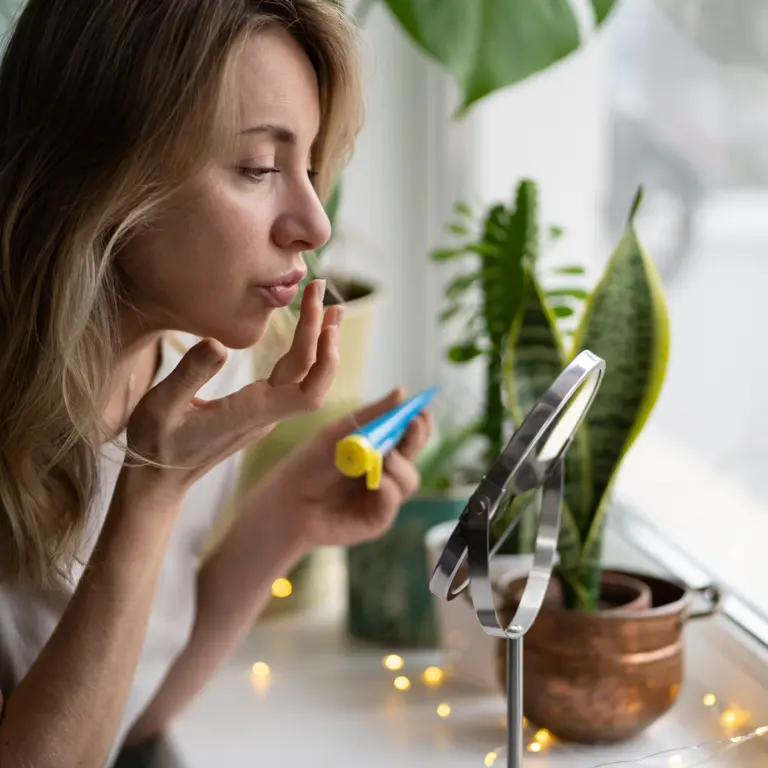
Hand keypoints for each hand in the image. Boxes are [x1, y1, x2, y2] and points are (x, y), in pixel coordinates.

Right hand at [126, 280, 341, 491]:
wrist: (159, 480)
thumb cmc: (155, 445)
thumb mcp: (161, 406)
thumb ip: (188, 375)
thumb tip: (218, 345)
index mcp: (251, 412)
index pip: (308, 392)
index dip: (323, 360)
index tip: (325, 323)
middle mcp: (266, 412)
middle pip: (310, 374)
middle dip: (322, 331)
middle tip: (320, 288)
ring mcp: (264, 412)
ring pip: (304, 375)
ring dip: (318, 340)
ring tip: (326, 305)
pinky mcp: (257, 409)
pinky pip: (292, 378)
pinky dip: (304, 351)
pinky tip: (304, 333)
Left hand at [255, 388, 433, 548]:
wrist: (288, 499)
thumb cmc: (310, 463)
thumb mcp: (340, 432)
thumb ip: (373, 415)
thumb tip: (402, 391)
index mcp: (379, 447)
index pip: (409, 433)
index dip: (419, 422)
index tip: (421, 410)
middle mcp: (386, 471)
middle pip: (415, 454)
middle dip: (417, 438)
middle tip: (414, 424)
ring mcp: (383, 496)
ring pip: (409, 480)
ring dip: (401, 466)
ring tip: (386, 458)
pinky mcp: (377, 519)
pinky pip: (393, 502)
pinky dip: (388, 489)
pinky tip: (377, 481)